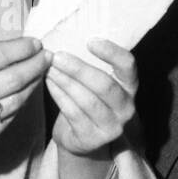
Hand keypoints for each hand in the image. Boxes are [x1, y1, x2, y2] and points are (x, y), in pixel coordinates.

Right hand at [0, 37, 49, 163]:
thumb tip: (17, 46)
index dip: (22, 48)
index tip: (36, 43)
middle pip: (13, 79)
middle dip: (35, 65)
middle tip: (47, 56)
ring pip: (16, 101)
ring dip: (33, 85)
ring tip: (40, 72)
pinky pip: (9, 119)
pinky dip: (20, 103)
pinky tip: (25, 92)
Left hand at [46, 39, 136, 157]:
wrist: (83, 140)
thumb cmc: (87, 102)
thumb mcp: (95, 83)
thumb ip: (89, 64)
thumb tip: (64, 38)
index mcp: (129, 87)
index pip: (128, 66)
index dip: (112, 52)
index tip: (90, 41)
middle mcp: (126, 107)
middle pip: (104, 84)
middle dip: (78, 69)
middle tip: (57, 56)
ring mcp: (111, 126)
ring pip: (87, 100)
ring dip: (65, 81)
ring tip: (48, 68)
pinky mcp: (92, 139)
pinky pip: (73, 113)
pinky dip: (59, 96)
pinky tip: (49, 83)